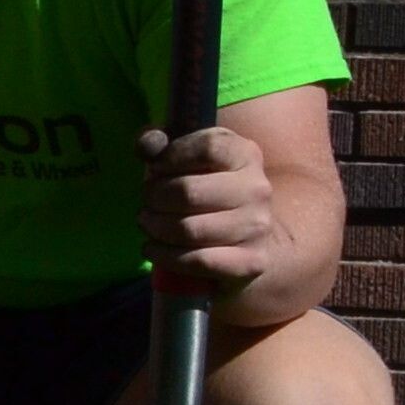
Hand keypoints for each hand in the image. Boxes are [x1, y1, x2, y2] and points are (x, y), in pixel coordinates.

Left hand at [137, 123, 282, 298]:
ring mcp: (257, 227)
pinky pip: (198, 261)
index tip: (156, 168)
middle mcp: (257, 189)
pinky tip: (152, 248)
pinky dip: (165, 256)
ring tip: (148, 223)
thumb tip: (148, 146)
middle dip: (154, 198)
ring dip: (155, 228)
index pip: (207, 148)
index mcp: (245, 154)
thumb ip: (158, 142)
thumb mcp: (182, 155)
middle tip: (147, 203)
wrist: (245, 234)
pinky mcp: (252, 262)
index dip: (171, 157)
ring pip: (189, 230)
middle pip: (188, 192)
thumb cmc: (204, 186)